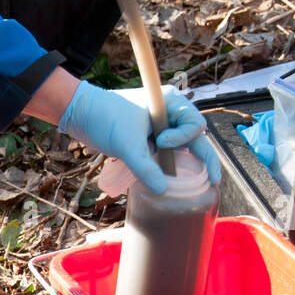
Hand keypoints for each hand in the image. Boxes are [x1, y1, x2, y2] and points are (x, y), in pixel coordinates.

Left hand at [57, 82, 221, 192]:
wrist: (80, 114)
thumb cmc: (104, 117)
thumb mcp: (126, 144)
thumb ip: (144, 167)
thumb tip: (162, 190)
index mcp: (170, 104)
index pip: (194, 124)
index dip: (183, 138)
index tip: (161, 142)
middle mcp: (169, 114)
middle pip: (195, 138)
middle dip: (203, 159)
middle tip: (214, 182)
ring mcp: (160, 127)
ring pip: (181, 148)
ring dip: (184, 164)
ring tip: (195, 186)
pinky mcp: (148, 139)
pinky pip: (166, 154)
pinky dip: (168, 166)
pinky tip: (170, 181)